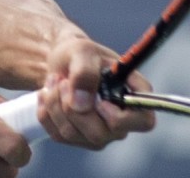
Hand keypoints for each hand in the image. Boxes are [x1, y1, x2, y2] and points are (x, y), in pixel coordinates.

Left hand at [36, 27, 155, 148]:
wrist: (62, 61)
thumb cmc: (80, 54)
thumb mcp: (83, 51)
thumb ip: (85, 72)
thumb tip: (81, 104)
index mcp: (134, 97)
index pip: (144, 122)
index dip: (119, 118)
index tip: (99, 100)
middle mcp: (121, 121)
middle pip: (99, 134)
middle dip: (71, 106)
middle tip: (62, 80)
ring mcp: (100, 133)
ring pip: (73, 134)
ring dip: (55, 104)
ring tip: (54, 81)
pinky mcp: (78, 138)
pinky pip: (58, 134)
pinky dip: (46, 112)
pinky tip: (47, 94)